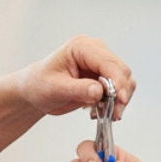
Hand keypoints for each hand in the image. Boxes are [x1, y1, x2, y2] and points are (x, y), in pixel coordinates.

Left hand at [15, 35, 134, 119]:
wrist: (35, 91)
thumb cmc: (39, 84)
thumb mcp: (55, 89)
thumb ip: (78, 89)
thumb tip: (99, 91)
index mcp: (81, 47)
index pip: (107, 62)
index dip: (117, 81)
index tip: (121, 99)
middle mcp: (94, 51)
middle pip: (121, 70)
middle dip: (121, 93)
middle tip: (114, 113)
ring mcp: (100, 63)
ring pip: (124, 80)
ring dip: (120, 99)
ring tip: (107, 114)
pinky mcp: (103, 76)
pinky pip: (119, 88)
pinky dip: (116, 101)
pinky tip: (102, 111)